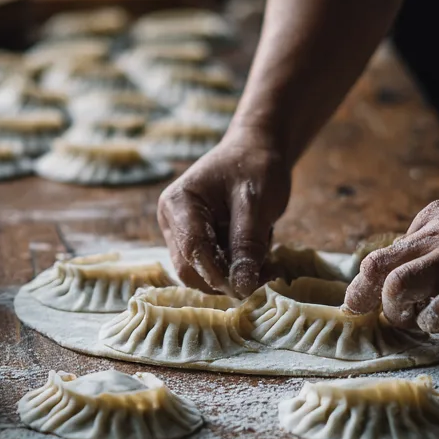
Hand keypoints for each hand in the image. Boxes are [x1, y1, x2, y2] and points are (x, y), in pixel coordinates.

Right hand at [157, 126, 290, 296]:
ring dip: (233, 276)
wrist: (257, 150)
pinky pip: (211, 267)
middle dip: (226, 278)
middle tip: (266, 275)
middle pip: (189, 268)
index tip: (247, 288)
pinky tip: (259, 259)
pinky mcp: (197, 242)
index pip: (191, 249)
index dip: (216, 273)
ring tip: (266, 263)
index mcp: (178, 203)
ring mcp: (181, 233)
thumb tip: (241, 287)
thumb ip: (247, 243)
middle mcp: (172, 221)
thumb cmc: (255, 166)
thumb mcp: (257, 203)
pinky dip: (235, 270)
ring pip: (201, 273)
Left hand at [344, 172, 438, 331]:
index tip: (363, 299)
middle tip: (364, 315)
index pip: (384, 252)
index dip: (370, 280)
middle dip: (363, 296)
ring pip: (397, 287)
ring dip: (397, 311)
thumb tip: (421, 263)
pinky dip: (434, 322)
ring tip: (411, 320)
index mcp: (431, 219)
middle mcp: (435, 237)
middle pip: (375, 267)